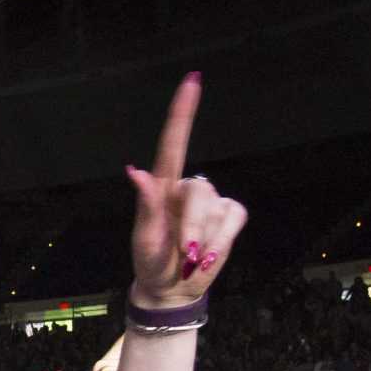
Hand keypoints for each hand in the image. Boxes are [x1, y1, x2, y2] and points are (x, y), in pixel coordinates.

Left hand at [125, 74, 246, 304]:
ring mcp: (210, 202)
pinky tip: (209, 255)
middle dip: (194, 227)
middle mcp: (186, 189)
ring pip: (218, 209)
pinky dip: (223, 241)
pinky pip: (234, 219)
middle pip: (199, 192)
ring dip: (208, 240)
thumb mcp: (144, 239)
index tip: (192, 81)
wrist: (171, 289)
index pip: (173, 143)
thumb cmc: (151, 261)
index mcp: (161, 188)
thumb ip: (146, 206)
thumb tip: (136, 172)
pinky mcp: (228, 217)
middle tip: (186, 254)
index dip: (183, 112)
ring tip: (193, 258)